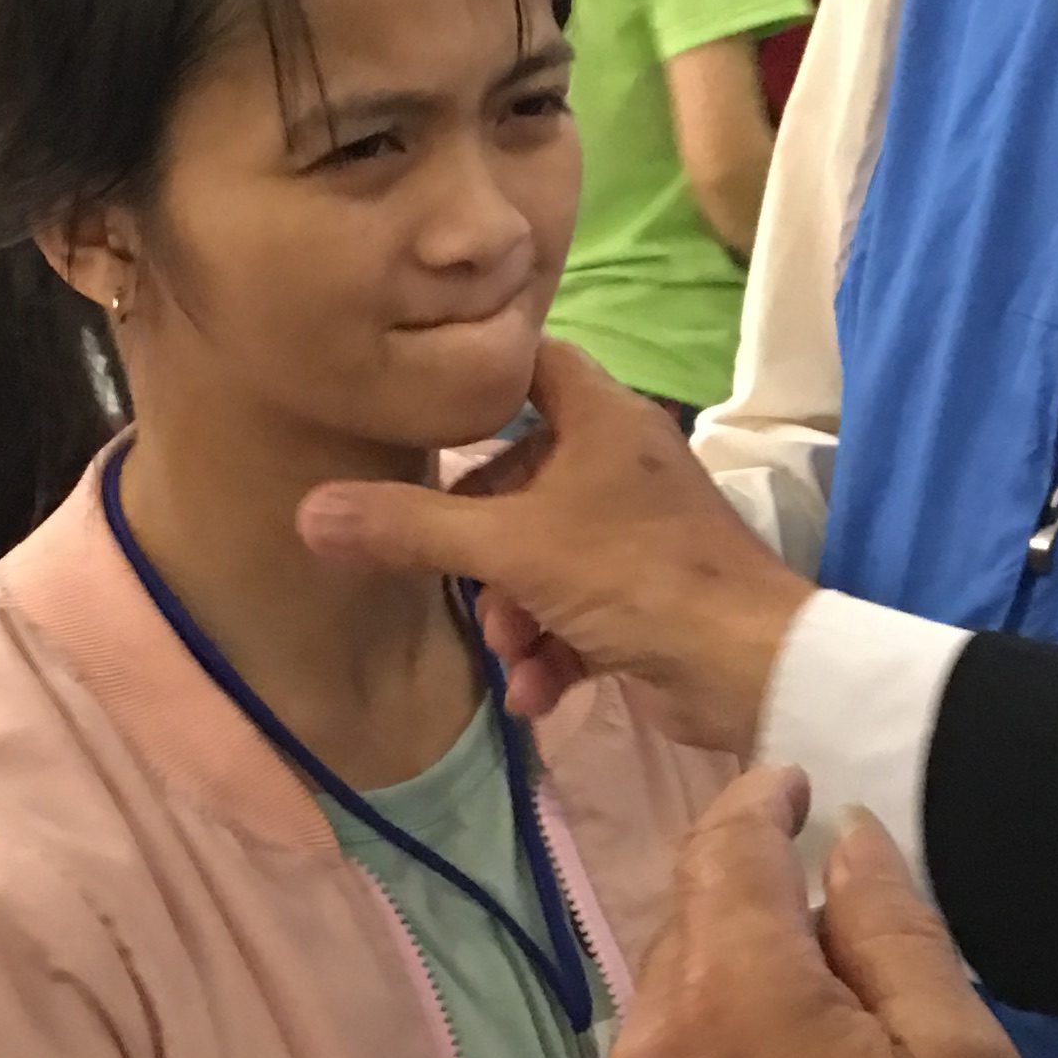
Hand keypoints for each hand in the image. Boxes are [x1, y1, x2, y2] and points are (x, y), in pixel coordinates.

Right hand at [299, 339, 811, 752]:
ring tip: (512, 654)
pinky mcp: (650, 597)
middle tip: (461, 582)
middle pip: (521, 477)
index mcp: (604, 417)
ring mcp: (639, 532)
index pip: (528, 363)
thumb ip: (411, 529)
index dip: (472, 383)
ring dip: (513, 613)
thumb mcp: (511, 549)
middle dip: (480, 544)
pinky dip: (552, 650)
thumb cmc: (637, 577)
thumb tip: (308, 512)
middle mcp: (624, 462)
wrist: (750, 668)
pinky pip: (578, 610)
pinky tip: (537, 694)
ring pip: (544, 555)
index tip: (417, 417)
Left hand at [592, 770, 1030, 1057]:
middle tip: (827, 918)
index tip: (795, 786)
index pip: (727, 846)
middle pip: (691, 925)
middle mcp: (652, 1037)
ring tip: (807, 1027)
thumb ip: (898, 938)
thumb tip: (849, 845)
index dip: (761, 800)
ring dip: (728, 988)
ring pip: (670, 1008)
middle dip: (749, 898)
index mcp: (737, 985)